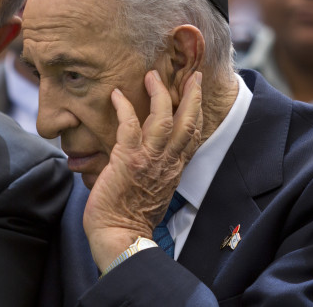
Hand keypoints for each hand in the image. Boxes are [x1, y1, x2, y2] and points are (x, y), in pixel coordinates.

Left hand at [83, 70, 201, 269]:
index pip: (192, 136)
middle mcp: (167, 162)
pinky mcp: (128, 159)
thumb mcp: (153, 192)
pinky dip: (124, 107)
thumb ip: (154, 172)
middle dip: (191, 96)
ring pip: (163, 119)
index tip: (195, 96)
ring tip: (152, 76)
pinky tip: (116, 95)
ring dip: (159, 94)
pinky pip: (129, 125)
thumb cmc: (129, 218)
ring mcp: (149, 160)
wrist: (120, 236)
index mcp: (174, 170)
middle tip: (191, 76)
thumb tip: (143, 159)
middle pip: (187, 123)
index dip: (195, 113)